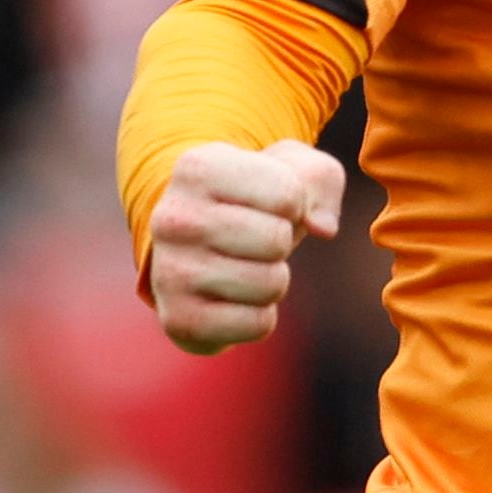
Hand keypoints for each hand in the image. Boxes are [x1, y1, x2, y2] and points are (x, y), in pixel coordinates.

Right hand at [146, 139, 346, 353]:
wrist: (198, 253)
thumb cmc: (253, 202)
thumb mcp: (291, 170)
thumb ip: (321, 179)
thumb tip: (322, 228)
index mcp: (196, 168)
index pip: (287, 193)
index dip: (294, 203)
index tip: (265, 204)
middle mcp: (173, 218)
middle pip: (277, 240)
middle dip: (282, 243)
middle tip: (254, 240)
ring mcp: (169, 271)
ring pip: (270, 284)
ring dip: (273, 279)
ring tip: (245, 267)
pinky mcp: (179, 320)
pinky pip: (258, 324)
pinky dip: (261, 315)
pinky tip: (235, 299)